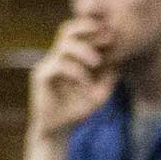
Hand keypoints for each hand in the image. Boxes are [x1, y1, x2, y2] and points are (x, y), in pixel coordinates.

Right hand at [25, 19, 117, 159]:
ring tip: (97, 62)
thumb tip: (119, 59)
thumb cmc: (77, 110)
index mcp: (70, 58)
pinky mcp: (41, 77)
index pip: (78, 34)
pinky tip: (86, 83)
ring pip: (63, 46)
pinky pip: (59, 65)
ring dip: (84, 50)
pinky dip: (76, 72)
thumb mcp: (100, 92)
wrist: (58, 130)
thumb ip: (108, 76)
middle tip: (107, 36)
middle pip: (67, 30)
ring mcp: (47, 66)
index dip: (94, 29)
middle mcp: (57, 57)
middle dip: (87, 29)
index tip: (113, 33)